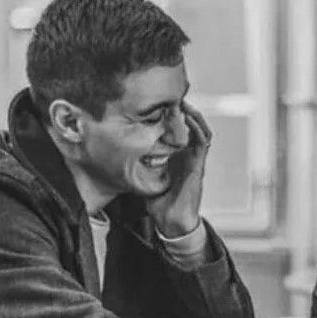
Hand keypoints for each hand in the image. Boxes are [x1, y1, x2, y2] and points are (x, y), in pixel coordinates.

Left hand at [145, 102, 211, 237]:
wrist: (172, 221)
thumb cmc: (159, 202)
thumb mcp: (145, 177)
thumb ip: (136, 166)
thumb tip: (114, 155)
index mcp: (176, 156)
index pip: (177, 130)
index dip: (173, 116)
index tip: (161, 102)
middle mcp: (187, 155)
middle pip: (191, 126)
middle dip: (184, 110)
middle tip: (174, 96)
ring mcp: (195, 159)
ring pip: (200, 130)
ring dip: (193, 115)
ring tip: (184, 102)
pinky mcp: (198, 165)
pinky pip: (202, 142)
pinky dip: (197, 128)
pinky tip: (188, 117)